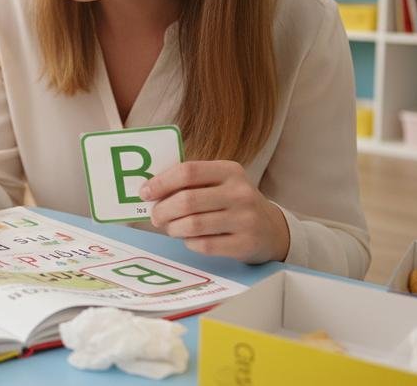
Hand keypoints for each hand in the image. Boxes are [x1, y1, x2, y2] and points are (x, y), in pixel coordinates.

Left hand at [141, 160, 289, 263]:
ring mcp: (245, 219)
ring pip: (193, 225)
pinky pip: (204, 245)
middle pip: (187, 200)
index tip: (144, 193)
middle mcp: (240, 193)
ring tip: (170, 228)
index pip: (188, 171)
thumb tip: (149, 190)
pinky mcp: (245, 244)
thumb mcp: (219, 183)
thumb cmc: (233, 202)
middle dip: (162, 210)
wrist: (271, 229)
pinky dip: (189, 242)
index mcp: (230, 170)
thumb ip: (189, 182)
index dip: (161, 182)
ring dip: (173, 228)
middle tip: (155, 216)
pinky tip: (190, 239)